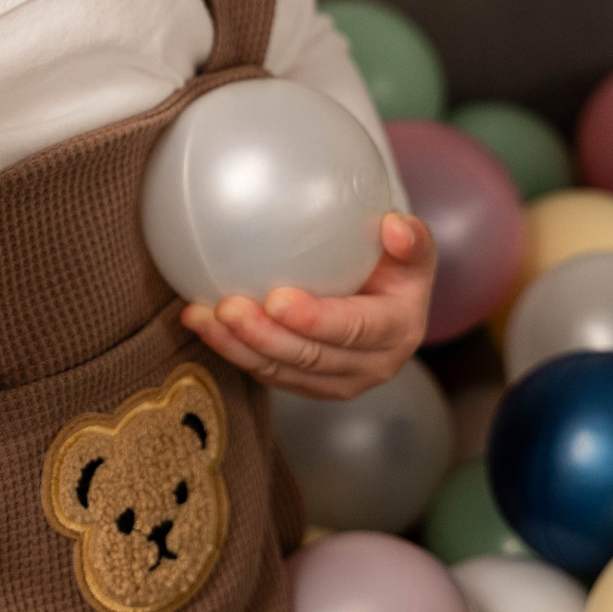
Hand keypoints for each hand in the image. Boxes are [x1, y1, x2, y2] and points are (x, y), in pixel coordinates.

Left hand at [179, 213, 437, 401]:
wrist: (387, 301)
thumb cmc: (395, 265)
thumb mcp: (412, 250)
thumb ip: (411, 239)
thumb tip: (394, 226)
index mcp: (397, 332)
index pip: (354, 330)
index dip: (316, 320)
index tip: (276, 299)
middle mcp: (370, 367)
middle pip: (310, 358)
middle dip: (264, 337)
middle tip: (226, 307)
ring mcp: (335, 382)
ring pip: (280, 371)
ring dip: (237, 347)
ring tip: (200, 317)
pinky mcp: (306, 384)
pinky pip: (266, 372)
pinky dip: (231, 350)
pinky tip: (201, 322)